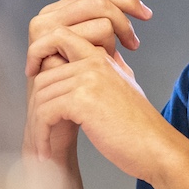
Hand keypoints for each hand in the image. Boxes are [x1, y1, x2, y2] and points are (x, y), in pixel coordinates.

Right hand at [25, 0, 150, 77]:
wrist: (54, 123)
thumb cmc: (77, 87)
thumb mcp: (98, 46)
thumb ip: (108, 12)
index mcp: (58, 12)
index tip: (146, 15)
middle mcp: (46, 18)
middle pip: (100, 2)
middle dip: (124, 23)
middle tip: (132, 45)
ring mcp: (43, 34)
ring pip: (102, 25)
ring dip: (111, 48)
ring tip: (102, 67)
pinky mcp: (45, 52)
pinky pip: (93, 47)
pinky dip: (102, 61)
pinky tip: (95, 74)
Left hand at [26, 25, 166, 178]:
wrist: (157, 149)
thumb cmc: (139, 127)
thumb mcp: (123, 88)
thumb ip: (106, 71)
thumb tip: (89, 62)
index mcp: (101, 57)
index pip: (58, 36)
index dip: (39, 51)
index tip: (32, 72)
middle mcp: (94, 62)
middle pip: (43, 75)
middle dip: (35, 107)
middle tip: (37, 131)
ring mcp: (88, 79)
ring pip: (41, 96)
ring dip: (37, 127)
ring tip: (41, 148)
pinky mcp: (82, 101)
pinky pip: (45, 114)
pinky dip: (41, 136)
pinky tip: (46, 152)